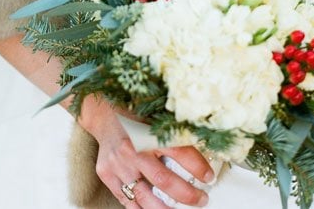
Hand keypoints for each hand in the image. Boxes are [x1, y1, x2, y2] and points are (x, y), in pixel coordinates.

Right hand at [80, 97, 212, 206]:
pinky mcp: (107, 174)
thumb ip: (175, 134)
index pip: (180, 153)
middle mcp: (132, 149)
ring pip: (145, 196)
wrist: (105, 114)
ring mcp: (118, 164)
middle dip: (187, 195)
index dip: (198, 168)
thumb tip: (205, 147)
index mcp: (148, 131)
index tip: (209, 177)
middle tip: (201, 199)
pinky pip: (126, 199)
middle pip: (164, 180)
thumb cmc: (135, 116)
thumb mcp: (156, 119)